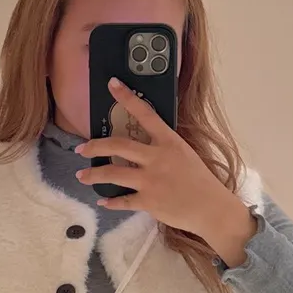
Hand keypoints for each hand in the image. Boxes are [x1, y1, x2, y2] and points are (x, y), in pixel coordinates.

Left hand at [75, 79, 256, 263]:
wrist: (212, 208)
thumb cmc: (200, 180)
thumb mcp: (185, 154)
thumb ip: (163, 148)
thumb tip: (141, 145)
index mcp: (169, 142)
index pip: (145, 114)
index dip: (127, 98)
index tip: (112, 84)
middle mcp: (157, 158)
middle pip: (118, 145)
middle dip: (95, 146)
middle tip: (81, 149)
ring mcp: (151, 180)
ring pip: (113, 173)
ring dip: (93, 175)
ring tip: (81, 176)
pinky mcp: (148, 201)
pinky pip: (122, 201)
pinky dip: (111, 202)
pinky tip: (103, 201)